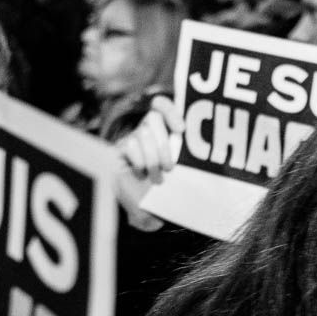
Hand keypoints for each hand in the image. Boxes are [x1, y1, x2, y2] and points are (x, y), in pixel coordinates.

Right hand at [114, 94, 182, 231]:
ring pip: (142, 133)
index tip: (181, 129)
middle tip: (169, 168)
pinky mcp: (120, 150)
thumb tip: (196, 141)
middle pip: (153, 117)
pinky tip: (141, 174)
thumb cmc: (170, 190)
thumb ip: (187, 158)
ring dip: (152, 159)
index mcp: (166, 129)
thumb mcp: (184, 173)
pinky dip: (139, 162)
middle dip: (163, 144)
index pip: (162, 105)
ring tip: (157, 178)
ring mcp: (133, 138)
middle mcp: (148, 129)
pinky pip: (130, 146)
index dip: (170, 110)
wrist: (148, 210)